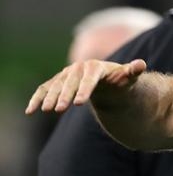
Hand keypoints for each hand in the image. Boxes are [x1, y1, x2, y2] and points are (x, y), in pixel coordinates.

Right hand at [25, 59, 146, 114]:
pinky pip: (44, 89)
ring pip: (55, 85)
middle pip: (70, 82)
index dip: (85, 89)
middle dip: (64, 95)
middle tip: (59, 110)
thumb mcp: (129, 78)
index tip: (80, 103)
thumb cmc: (120, 82)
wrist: (109, 82)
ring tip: (46, 111)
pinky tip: (30, 111)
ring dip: (49, 97)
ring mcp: (67, 75)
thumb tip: (140, 64)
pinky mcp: (57, 82)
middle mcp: (79, 68)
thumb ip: (132, 72)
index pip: (90, 78)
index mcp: (97, 66)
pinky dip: (36, 98)